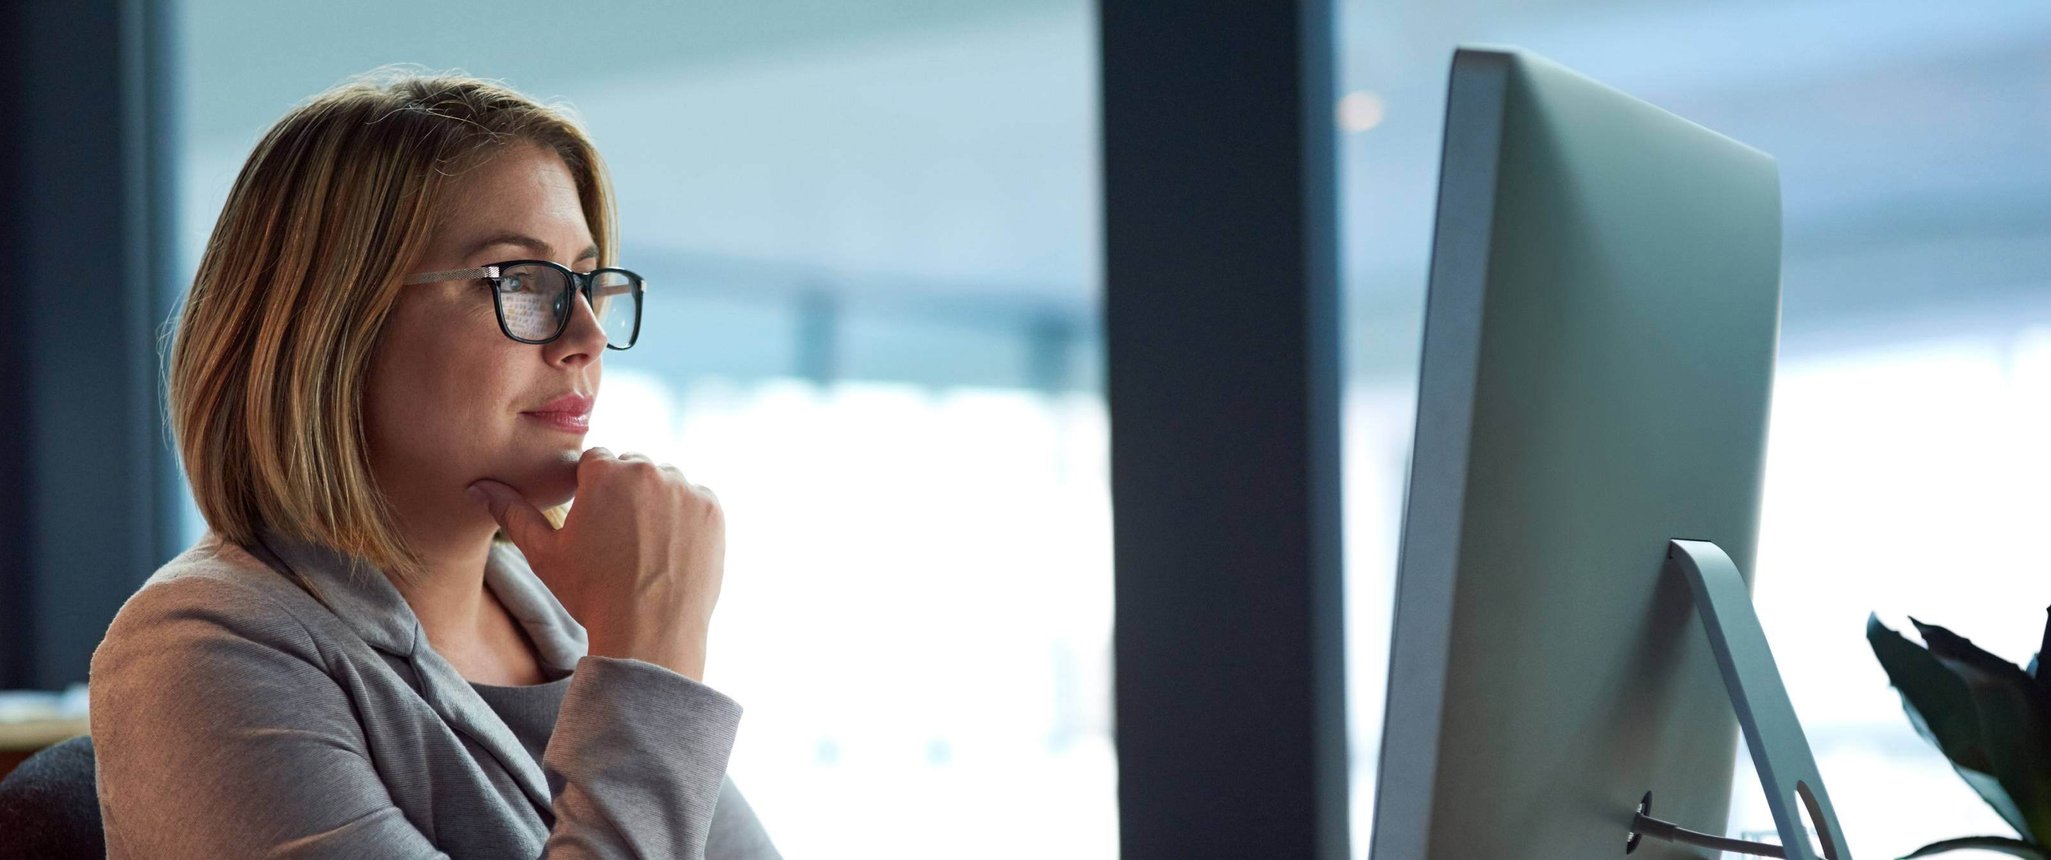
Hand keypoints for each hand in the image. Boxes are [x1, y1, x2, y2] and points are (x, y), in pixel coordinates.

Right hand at [468, 447, 725, 680]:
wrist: (650, 632)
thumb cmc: (591, 594)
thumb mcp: (545, 554)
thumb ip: (513, 512)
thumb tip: (479, 486)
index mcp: (605, 472)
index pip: (595, 462)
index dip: (590, 491)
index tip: (593, 522)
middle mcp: (649, 471)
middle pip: (632, 469)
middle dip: (625, 493)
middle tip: (620, 539)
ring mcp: (686, 490)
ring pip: (665, 484)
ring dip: (657, 503)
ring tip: (645, 547)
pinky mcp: (713, 510)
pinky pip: (695, 501)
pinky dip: (686, 519)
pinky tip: (670, 550)